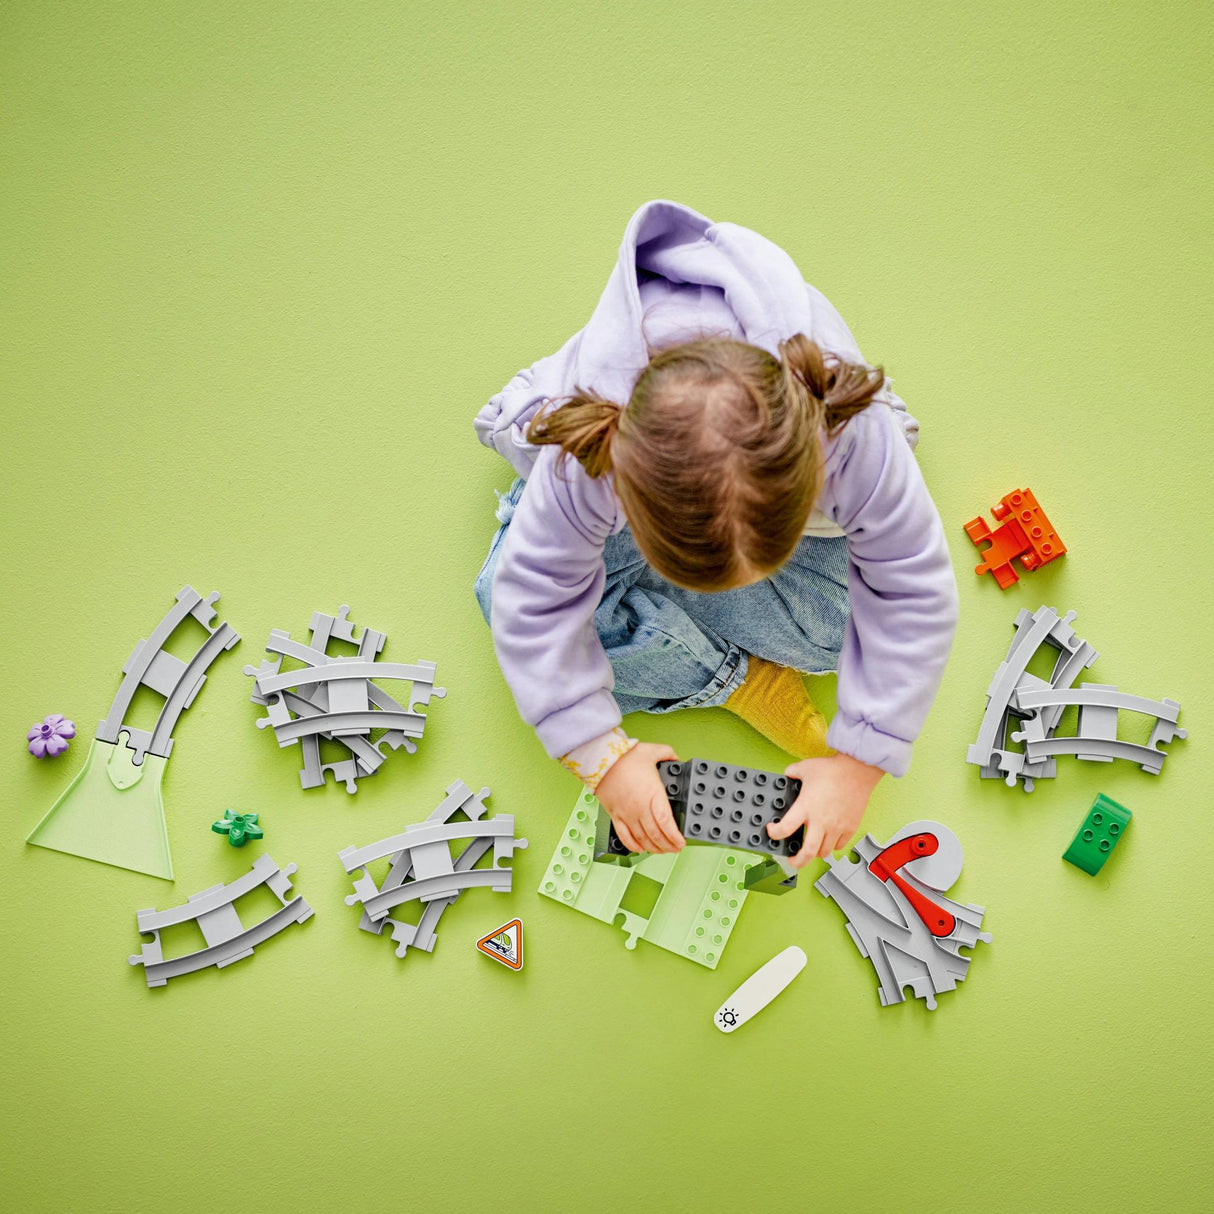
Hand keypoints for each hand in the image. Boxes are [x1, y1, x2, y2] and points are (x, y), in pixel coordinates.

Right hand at [595, 743, 685, 853]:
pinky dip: (633, 846)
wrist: (600, 759)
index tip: (682, 842)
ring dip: (654, 848)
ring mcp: (626, 814)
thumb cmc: (624, 756)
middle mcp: (640, 808)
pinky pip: (624, 836)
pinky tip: (640, 849)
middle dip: (669, 845)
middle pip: (656, 835)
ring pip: (642, 839)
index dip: (675, 836)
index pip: (666, 822)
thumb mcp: (652, 751)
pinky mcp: (615, 815)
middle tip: (676, 848)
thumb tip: (675, 758)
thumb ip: (667, 753)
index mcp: (652, 794)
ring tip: (662, 850)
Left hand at [767, 752, 883, 866]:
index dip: (774, 833)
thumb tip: (787, 775)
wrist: (858, 770)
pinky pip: (840, 846)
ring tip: (811, 847)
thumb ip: (792, 773)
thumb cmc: (834, 769)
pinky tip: (829, 839)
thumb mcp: (805, 768)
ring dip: (815, 852)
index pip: (785, 828)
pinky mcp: (850, 827)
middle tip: (792, 860)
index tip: (772, 831)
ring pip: (824, 852)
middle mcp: (821, 820)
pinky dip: (833, 846)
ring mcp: (837, 826)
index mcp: (806, 807)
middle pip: (807, 853)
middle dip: (797, 861)